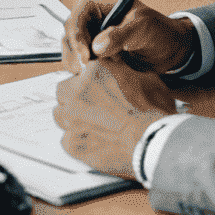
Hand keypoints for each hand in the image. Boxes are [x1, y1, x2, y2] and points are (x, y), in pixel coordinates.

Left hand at [53, 57, 177, 177]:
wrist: (153, 142)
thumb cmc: (153, 113)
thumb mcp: (146, 78)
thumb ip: (126, 72)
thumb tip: (122, 71)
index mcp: (94, 71)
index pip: (80, 74)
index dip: (89, 85)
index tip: (97, 93)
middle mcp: (77, 92)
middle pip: (63, 93)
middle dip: (75, 100)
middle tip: (94, 110)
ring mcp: (72, 118)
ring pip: (61, 116)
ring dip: (73, 120)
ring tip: (93, 127)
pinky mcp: (72, 143)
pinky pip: (66, 140)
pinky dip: (78, 142)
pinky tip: (94, 143)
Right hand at [61, 0, 195, 73]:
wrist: (170, 51)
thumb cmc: (158, 31)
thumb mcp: (143, 27)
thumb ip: (120, 35)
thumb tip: (96, 48)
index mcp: (101, 8)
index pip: (80, 14)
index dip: (78, 32)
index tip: (87, 55)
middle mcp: (93, 22)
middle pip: (70, 31)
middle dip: (73, 50)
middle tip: (82, 69)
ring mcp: (93, 40)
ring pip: (72, 48)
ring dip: (73, 61)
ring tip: (83, 75)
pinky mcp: (97, 58)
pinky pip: (82, 62)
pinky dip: (81, 70)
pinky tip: (88, 79)